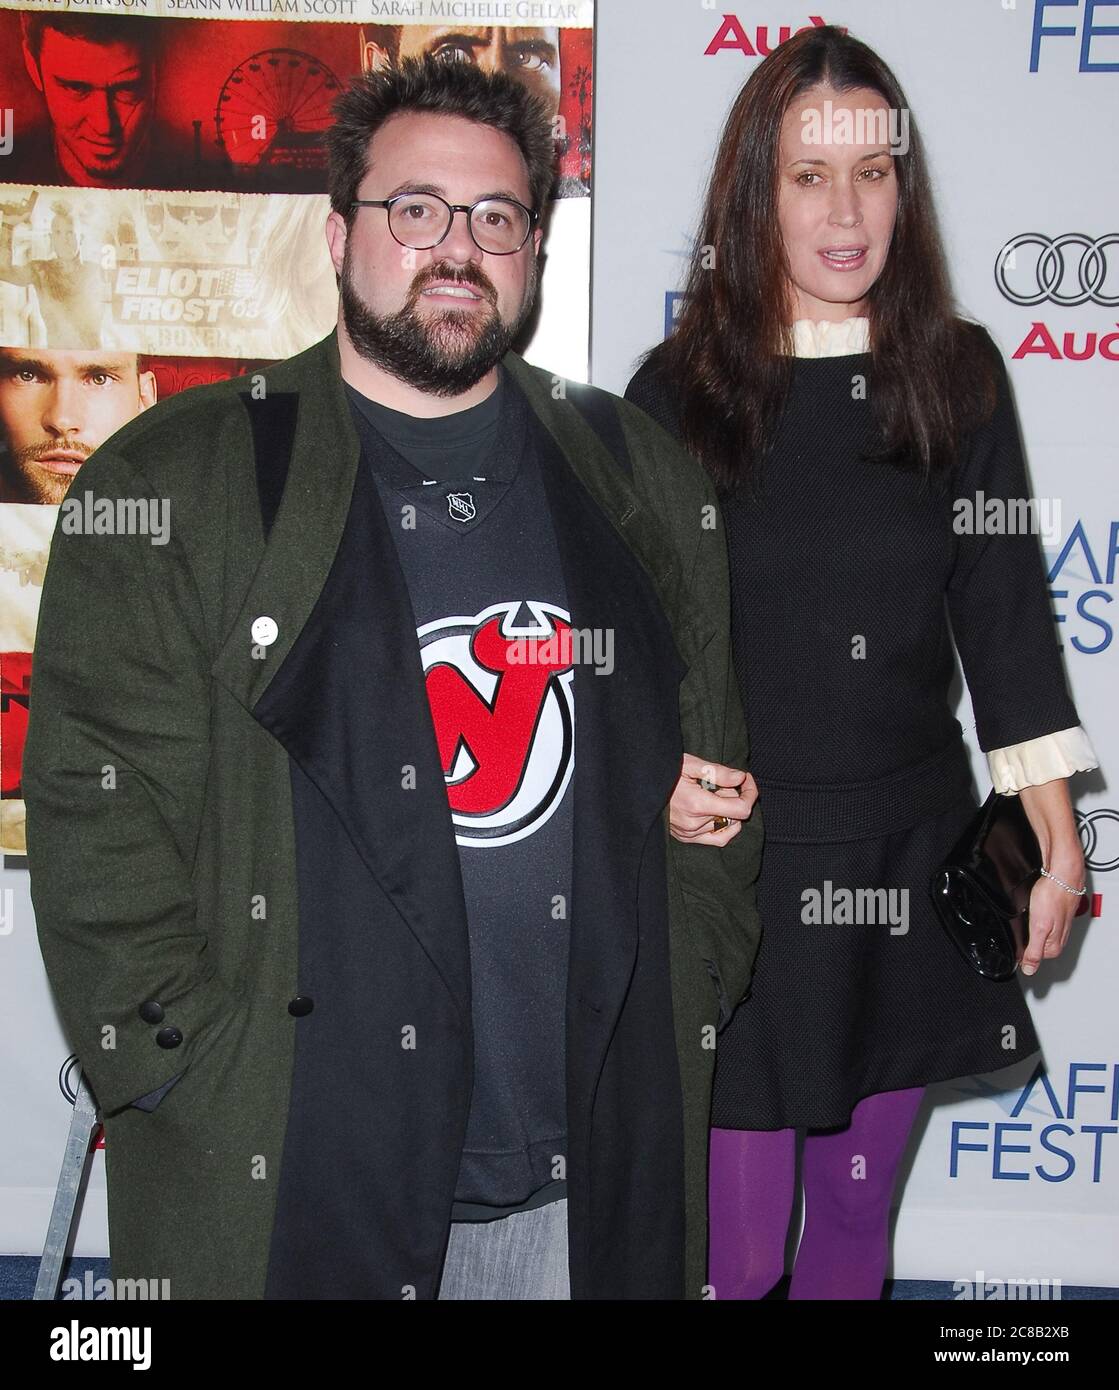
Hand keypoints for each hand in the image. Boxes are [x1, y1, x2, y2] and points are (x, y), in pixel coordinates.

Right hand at [669, 753, 757, 845]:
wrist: (639, 786)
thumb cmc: (663, 771)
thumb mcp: (690, 764)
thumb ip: (718, 772)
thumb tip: (740, 778)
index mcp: (697, 805)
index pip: (741, 809)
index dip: (750, 793)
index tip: (746, 779)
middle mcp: (694, 824)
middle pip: (734, 814)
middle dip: (732, 795)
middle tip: (716, 780)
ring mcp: (689, 834)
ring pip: (727, 825)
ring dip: (726, 810)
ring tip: (710, 794)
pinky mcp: (686, 838)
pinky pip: (717, 838)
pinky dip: (723, 826)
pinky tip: (715, 813)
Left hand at [1021, 850, 1085, 975]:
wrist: (1061, 876)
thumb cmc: (1052, 897)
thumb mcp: (1039, 928)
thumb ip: (1034, 950)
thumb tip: (1029, 970)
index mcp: (1053, 946)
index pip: (1030, 959)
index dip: (1018, 953)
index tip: (1009, 947)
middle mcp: (1056, 939)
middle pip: (1032, 947)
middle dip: (1022, 941)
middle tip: (1015, 930)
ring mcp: (1055, 927)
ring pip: (1034, 935)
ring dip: (1025, 930)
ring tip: (1021, 920)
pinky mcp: (1052, 916)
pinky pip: (1036, 924)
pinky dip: (1029, 920)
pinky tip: (1027, 913)